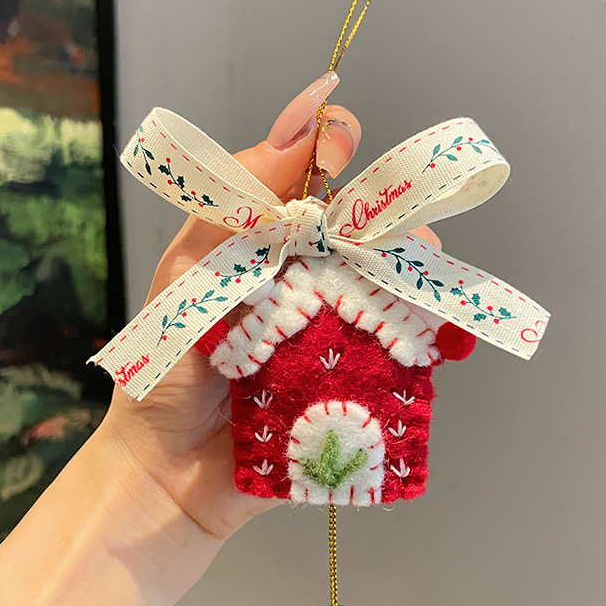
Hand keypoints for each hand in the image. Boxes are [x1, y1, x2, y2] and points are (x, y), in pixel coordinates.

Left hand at [99, 73, 440, 540]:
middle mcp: (309, 283)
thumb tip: (298, 128)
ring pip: (398, 287)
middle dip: (393, 217)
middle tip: (389, 231)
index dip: (332, 150)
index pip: (312, 181)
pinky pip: (406, 357)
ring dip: (418, 277)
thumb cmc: (165, 376)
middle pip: (369, 231)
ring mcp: (339, 334)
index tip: (340, 144)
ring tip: (420, 284)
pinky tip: (441, 337)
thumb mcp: (185, 278)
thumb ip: (231, 205)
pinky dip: (431, 342)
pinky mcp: (359, 388)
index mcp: (266, 249)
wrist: (168, 477)